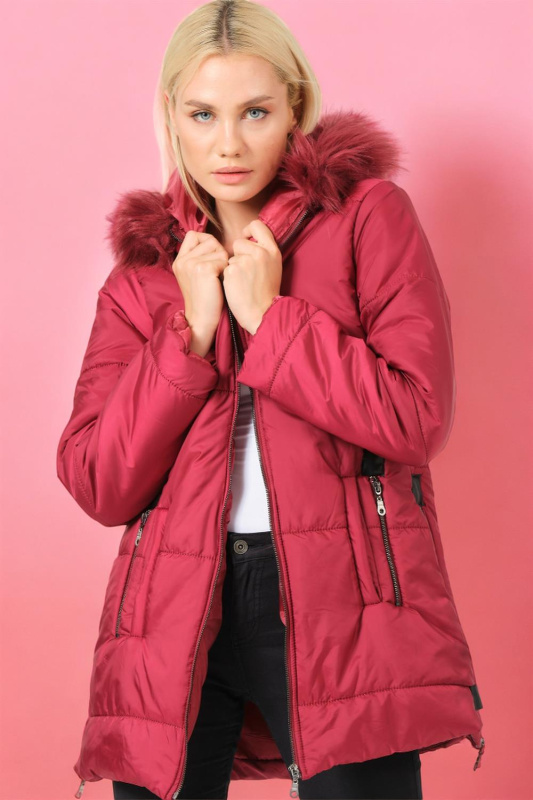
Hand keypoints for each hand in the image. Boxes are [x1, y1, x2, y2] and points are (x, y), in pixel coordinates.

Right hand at [172, 230, 227, 341]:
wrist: (202, 319)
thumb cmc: (205, 298)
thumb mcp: (195, 275)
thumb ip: (199, 257)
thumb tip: (215, 242)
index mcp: (179, 260)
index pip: (193, 235)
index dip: (206, 242)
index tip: (211, 258)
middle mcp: (182, 260)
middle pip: (209, 240)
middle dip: (218, 253)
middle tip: (215, 273)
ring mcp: (190, 263)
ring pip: (218, 248)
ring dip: (223, 262)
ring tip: (217, 279)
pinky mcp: (202, 269)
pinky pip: (223, 259)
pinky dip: (226, 270)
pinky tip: (220, 283)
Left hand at [222, 219, 281, 334]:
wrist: (262, 313)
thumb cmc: (266, 293)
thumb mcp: (273, 267)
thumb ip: (264, 252)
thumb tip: (250, 240)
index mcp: (272, 250)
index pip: (257, 225)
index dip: (248, 230)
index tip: (246, 238)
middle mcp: (260, 252)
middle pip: (239, 242)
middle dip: (238, 254)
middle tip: (246, 272)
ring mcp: (246, 261)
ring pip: (230, 256)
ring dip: (233, 267)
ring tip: (243, 282)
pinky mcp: (233, 270)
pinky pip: (225, 267)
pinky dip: (228, 277)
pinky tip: (237, 287)